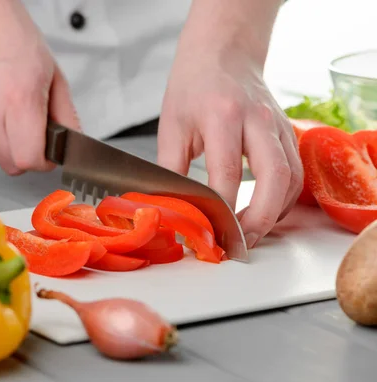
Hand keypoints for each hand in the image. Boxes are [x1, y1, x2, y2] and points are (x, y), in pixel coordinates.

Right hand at [0, 0, 80, 174]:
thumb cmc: (10, 36)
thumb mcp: (53, 74)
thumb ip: (66, 116)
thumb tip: (71, 143)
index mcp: (18, 99)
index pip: (29, 160)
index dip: (44, 162)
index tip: (48, 154)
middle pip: (11, 165)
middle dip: (27, 157)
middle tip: (33, 136)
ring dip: (7, 146)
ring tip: (10, 115)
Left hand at [157, 46, 302, 247]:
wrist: (223, 54)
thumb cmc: (193, 88)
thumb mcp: (172, 126)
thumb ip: (171, 169)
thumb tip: (171, 208)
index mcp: (222, 116)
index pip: (226, 175)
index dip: (220, 210)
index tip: (209, 232)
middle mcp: (257, 120)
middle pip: (274, 178)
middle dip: (259, 219)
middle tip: (240, 244)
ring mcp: (277, 125)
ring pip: (292, 179)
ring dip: (275, 213)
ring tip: (250, 234)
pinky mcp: (287, 132)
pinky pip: (295, 172)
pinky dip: (284, 199)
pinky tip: (264, 212)